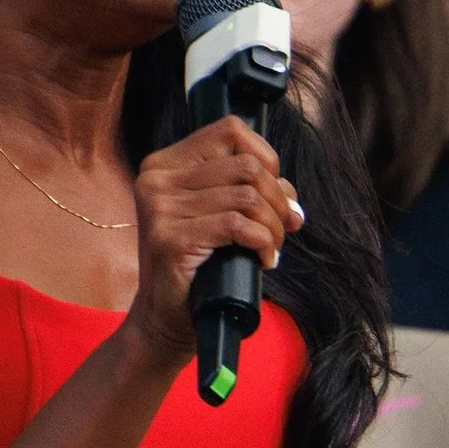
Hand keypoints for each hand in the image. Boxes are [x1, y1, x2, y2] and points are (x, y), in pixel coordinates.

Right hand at [125, 119, 304, 366]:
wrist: (166, 317)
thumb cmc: (199, 265)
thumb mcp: (223, 217)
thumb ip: (253, 193)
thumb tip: (292, 198)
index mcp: (165, 164)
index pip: (230, 130)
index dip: (266, 158)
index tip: (274, 194)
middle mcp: (156, 178)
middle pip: (245, 166)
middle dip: (277, 200)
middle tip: (282, 230)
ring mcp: (159, 208)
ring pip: (246, 196)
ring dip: (273, 227)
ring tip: (271, 248)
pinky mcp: (169, 238)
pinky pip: (236, 225)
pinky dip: (262, 242)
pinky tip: (263, 259)